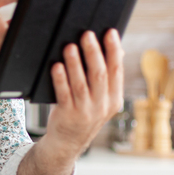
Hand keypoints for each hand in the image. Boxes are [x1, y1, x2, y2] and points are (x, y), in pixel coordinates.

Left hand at [43, 29, 124, 160]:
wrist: (68, 142)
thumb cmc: (84, 113)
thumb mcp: (101, 99)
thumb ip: (107, 77)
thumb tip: (116, 48)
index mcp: (114, 99)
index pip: (117, 71)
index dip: (114, 50)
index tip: (110, 32)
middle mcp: (102, 106)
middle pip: (100, 75)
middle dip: (94, 52)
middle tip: (87, 34)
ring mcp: (85, 112)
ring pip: (81, 83)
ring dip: (75, 63)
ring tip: (69, 46)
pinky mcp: (67, 115)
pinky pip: (63, 94)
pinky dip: (60, 79)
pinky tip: (56, 66)